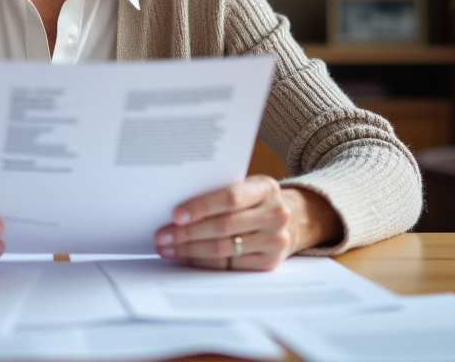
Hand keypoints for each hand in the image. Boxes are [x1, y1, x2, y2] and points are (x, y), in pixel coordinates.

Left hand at [154, 176, 342, 270]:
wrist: (293, 220)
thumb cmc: (255, 201)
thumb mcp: (246, 187)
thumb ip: (220, 191)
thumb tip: (174, 207)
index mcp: (266, 188)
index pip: (230, 198)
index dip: (201, 207)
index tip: (175, 215)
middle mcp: (275, 214)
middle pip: (224, 227)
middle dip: (187, 233)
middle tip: (162, 236)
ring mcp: (274, 241)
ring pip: (224, 249)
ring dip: (190, 250)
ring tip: (168, 249)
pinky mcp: (269, 263)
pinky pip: (228, 267)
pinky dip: (202, 263)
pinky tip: (185, 258)